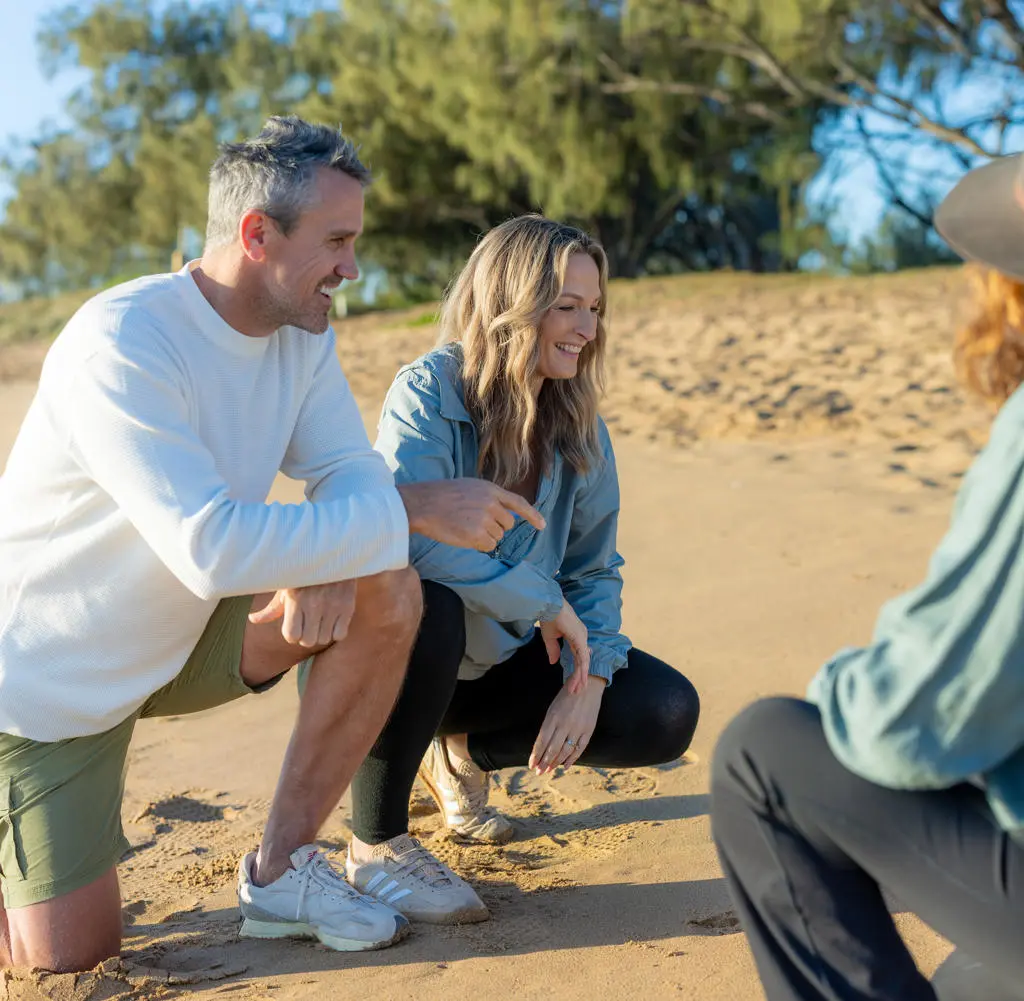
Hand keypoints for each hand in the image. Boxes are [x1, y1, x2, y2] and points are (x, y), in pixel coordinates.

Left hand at [248, 580, 356, 646]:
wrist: (333, 552)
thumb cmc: (305, 572)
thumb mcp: (286, 586)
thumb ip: (272, 607)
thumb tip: (253, 620)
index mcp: (295, 599)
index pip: (291, 635)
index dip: (291, 634)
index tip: (294, 625)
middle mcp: (314, 604)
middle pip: (308, 641)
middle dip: (306, 636)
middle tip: (308, 624)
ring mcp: (333, 606)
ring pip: (324, 639)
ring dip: (321, 633)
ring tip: (321, 620)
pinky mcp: (348, 606)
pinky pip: (340, 635)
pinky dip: (336, 631)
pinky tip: (333, 620)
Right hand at [397, 478, 545, 550]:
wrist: (422, 504)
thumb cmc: (441, 496)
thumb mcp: (469, 487)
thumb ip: (488, 497)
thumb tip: (503, 514)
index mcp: (490, 489)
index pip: (518, 503)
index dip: (532, 515)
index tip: (542, 525)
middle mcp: (491, 503)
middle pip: (507, 525)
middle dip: (496, 528)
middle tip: (475, 524)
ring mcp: (484, 519)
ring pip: (497, 537)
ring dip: (485, 537)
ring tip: (464, 527)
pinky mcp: (476, 535)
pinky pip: (488, 547)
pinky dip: (479, 545)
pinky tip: (464, 536)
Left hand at [529, 675, 606, 774]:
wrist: (587, 685)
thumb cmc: (566, 696)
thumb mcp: (553, 708)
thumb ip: (548, 726)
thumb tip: (542, 746)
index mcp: (553, 717)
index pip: (542, 740)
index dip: (536, 754)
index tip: (531, 765)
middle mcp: (565, 723)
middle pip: (553, 748)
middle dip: (544, 762)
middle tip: (539, 772)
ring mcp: (578, 727)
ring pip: (565, 751)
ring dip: (556, 762)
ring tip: (549, 770)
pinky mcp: (589, 730)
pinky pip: (580, 748)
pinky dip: (572, 759)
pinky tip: (566, 766)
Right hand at [539, 599, 588, 694]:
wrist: (549, 606)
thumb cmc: (549, 617)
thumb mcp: (549, 638)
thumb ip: (553, 650)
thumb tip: (554, 662)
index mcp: (576, 635)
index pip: (578, 655)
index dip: (579, 667)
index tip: (578, 679)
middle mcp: (582, 637)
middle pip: (582, 661)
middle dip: (579, 676)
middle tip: (576, 690)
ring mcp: (582, 638)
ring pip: (583, 662)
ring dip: (580, 677)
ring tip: (577, 690)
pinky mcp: (580, 640)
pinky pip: (582, 659)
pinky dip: (582, 671)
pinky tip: (581, 680)